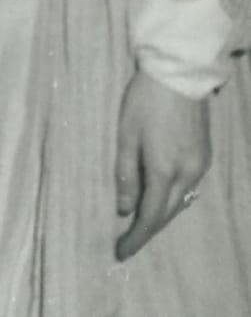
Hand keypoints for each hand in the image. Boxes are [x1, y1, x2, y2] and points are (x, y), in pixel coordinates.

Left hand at [114, 68, 211, 259]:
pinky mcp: (205, 156)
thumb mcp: (126, 135)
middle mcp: (187, 174)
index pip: (150, 217)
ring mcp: (200, 166)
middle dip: (147, 229)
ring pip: (180, 202)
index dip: (135, 238)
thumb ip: (125, 174)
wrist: (179, 74)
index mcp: (164, 170)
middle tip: (127, 240)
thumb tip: (124, 209)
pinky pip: (188, 187)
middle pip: (167, 213)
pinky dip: (172, 197)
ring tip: (140, 220)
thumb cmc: (144, 100)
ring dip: (161, 214)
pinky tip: (160, 195)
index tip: (120, 252)